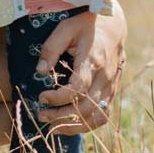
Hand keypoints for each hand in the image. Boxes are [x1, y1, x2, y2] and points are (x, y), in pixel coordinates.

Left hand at [32, 9, 125, 134]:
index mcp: (93, 61)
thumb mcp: (65, 29)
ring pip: (96, 116)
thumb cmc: (85, 25)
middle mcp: (105, 77)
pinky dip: (88, 124)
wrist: (113, 26)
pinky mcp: (112, 91)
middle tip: (42, 115)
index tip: (41, 97)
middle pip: (86, 107)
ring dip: (74, 126)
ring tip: (54, 127)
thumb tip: (39, 71)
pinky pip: (104, 115)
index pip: (77, 88)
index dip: (58, 97)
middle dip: (62, 116)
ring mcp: (111, 86)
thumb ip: (51, 48)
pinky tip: (71, 125)